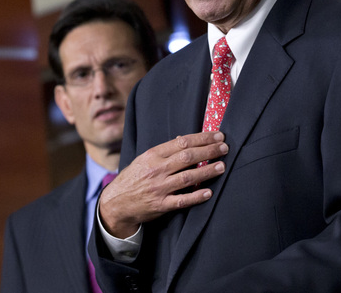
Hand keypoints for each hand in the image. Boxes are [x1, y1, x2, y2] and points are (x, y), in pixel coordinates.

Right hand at [99, 132, 227, 237]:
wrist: (115, 203)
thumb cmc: (133, 178)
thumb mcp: (144, 159)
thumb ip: (163, 151)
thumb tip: (183, 139)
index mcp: (153, 155)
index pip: (182, 142)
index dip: (202, 138)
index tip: (217, 135)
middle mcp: (156, 170)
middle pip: (187, 157)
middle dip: (209, 151)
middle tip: (225, 148)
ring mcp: (159, 188)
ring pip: (187, 177)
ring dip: (207, 171)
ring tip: (222, 166)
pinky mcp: (160, 205)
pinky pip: (182, 200)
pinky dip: (196, 196)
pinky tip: (209, 192)